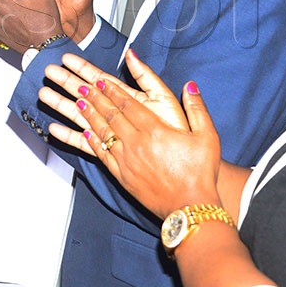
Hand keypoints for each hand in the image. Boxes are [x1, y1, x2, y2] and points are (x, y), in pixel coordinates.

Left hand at [39, 50, 221, 217]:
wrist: (190, 206)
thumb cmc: (201, 173)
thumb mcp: (207, 137)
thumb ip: (197, 108)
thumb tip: (190, 86)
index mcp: (155, 130)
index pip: (127, 104)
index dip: (112, 90)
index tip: (100, 80)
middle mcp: (136, 142)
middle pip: (110, 114)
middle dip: (95, 97)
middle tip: (82, 84)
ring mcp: (126, 159)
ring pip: (102, 131)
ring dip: (88, 115)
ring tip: (78, 102)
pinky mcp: (121, 174)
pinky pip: (101, 153)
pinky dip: (91, 140)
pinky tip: (84, 131)